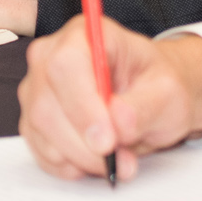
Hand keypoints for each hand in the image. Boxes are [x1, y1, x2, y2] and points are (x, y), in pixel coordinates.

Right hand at [18, 18, 201, 179]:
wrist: (153, 98)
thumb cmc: (158, 85)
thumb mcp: (168, 93)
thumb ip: (144, 106)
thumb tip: (118, 121)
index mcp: (85, 35)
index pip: (65, 64)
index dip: (82, 105)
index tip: (107, 141)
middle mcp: (51, 56)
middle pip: (46, 105)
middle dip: (84, 144)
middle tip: (124, 162)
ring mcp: (37, 90)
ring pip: (42, 132)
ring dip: (83, 158)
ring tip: (120, 160)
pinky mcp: (34, 121)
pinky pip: (42, 152)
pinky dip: (72, 165)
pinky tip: (97, 159)